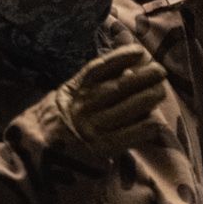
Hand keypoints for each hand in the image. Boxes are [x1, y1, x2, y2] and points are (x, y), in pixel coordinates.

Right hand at [38, 43, 169, 158]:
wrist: (40, 152)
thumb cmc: (62, 118)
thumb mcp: (68, 93)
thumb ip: (92, 78)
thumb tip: (120, 56)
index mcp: (75, 90)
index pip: (99, 69)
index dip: (120, 58)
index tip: (139, 51)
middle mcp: (83, 107)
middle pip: (117, 88)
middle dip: (142, 78)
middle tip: (160, 71)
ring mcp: (92, 128)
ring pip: (126, 109)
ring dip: (147, 99)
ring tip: (161, 91)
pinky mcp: (101, 149)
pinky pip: (127, 136)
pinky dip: (143, 128)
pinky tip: (156, 123)